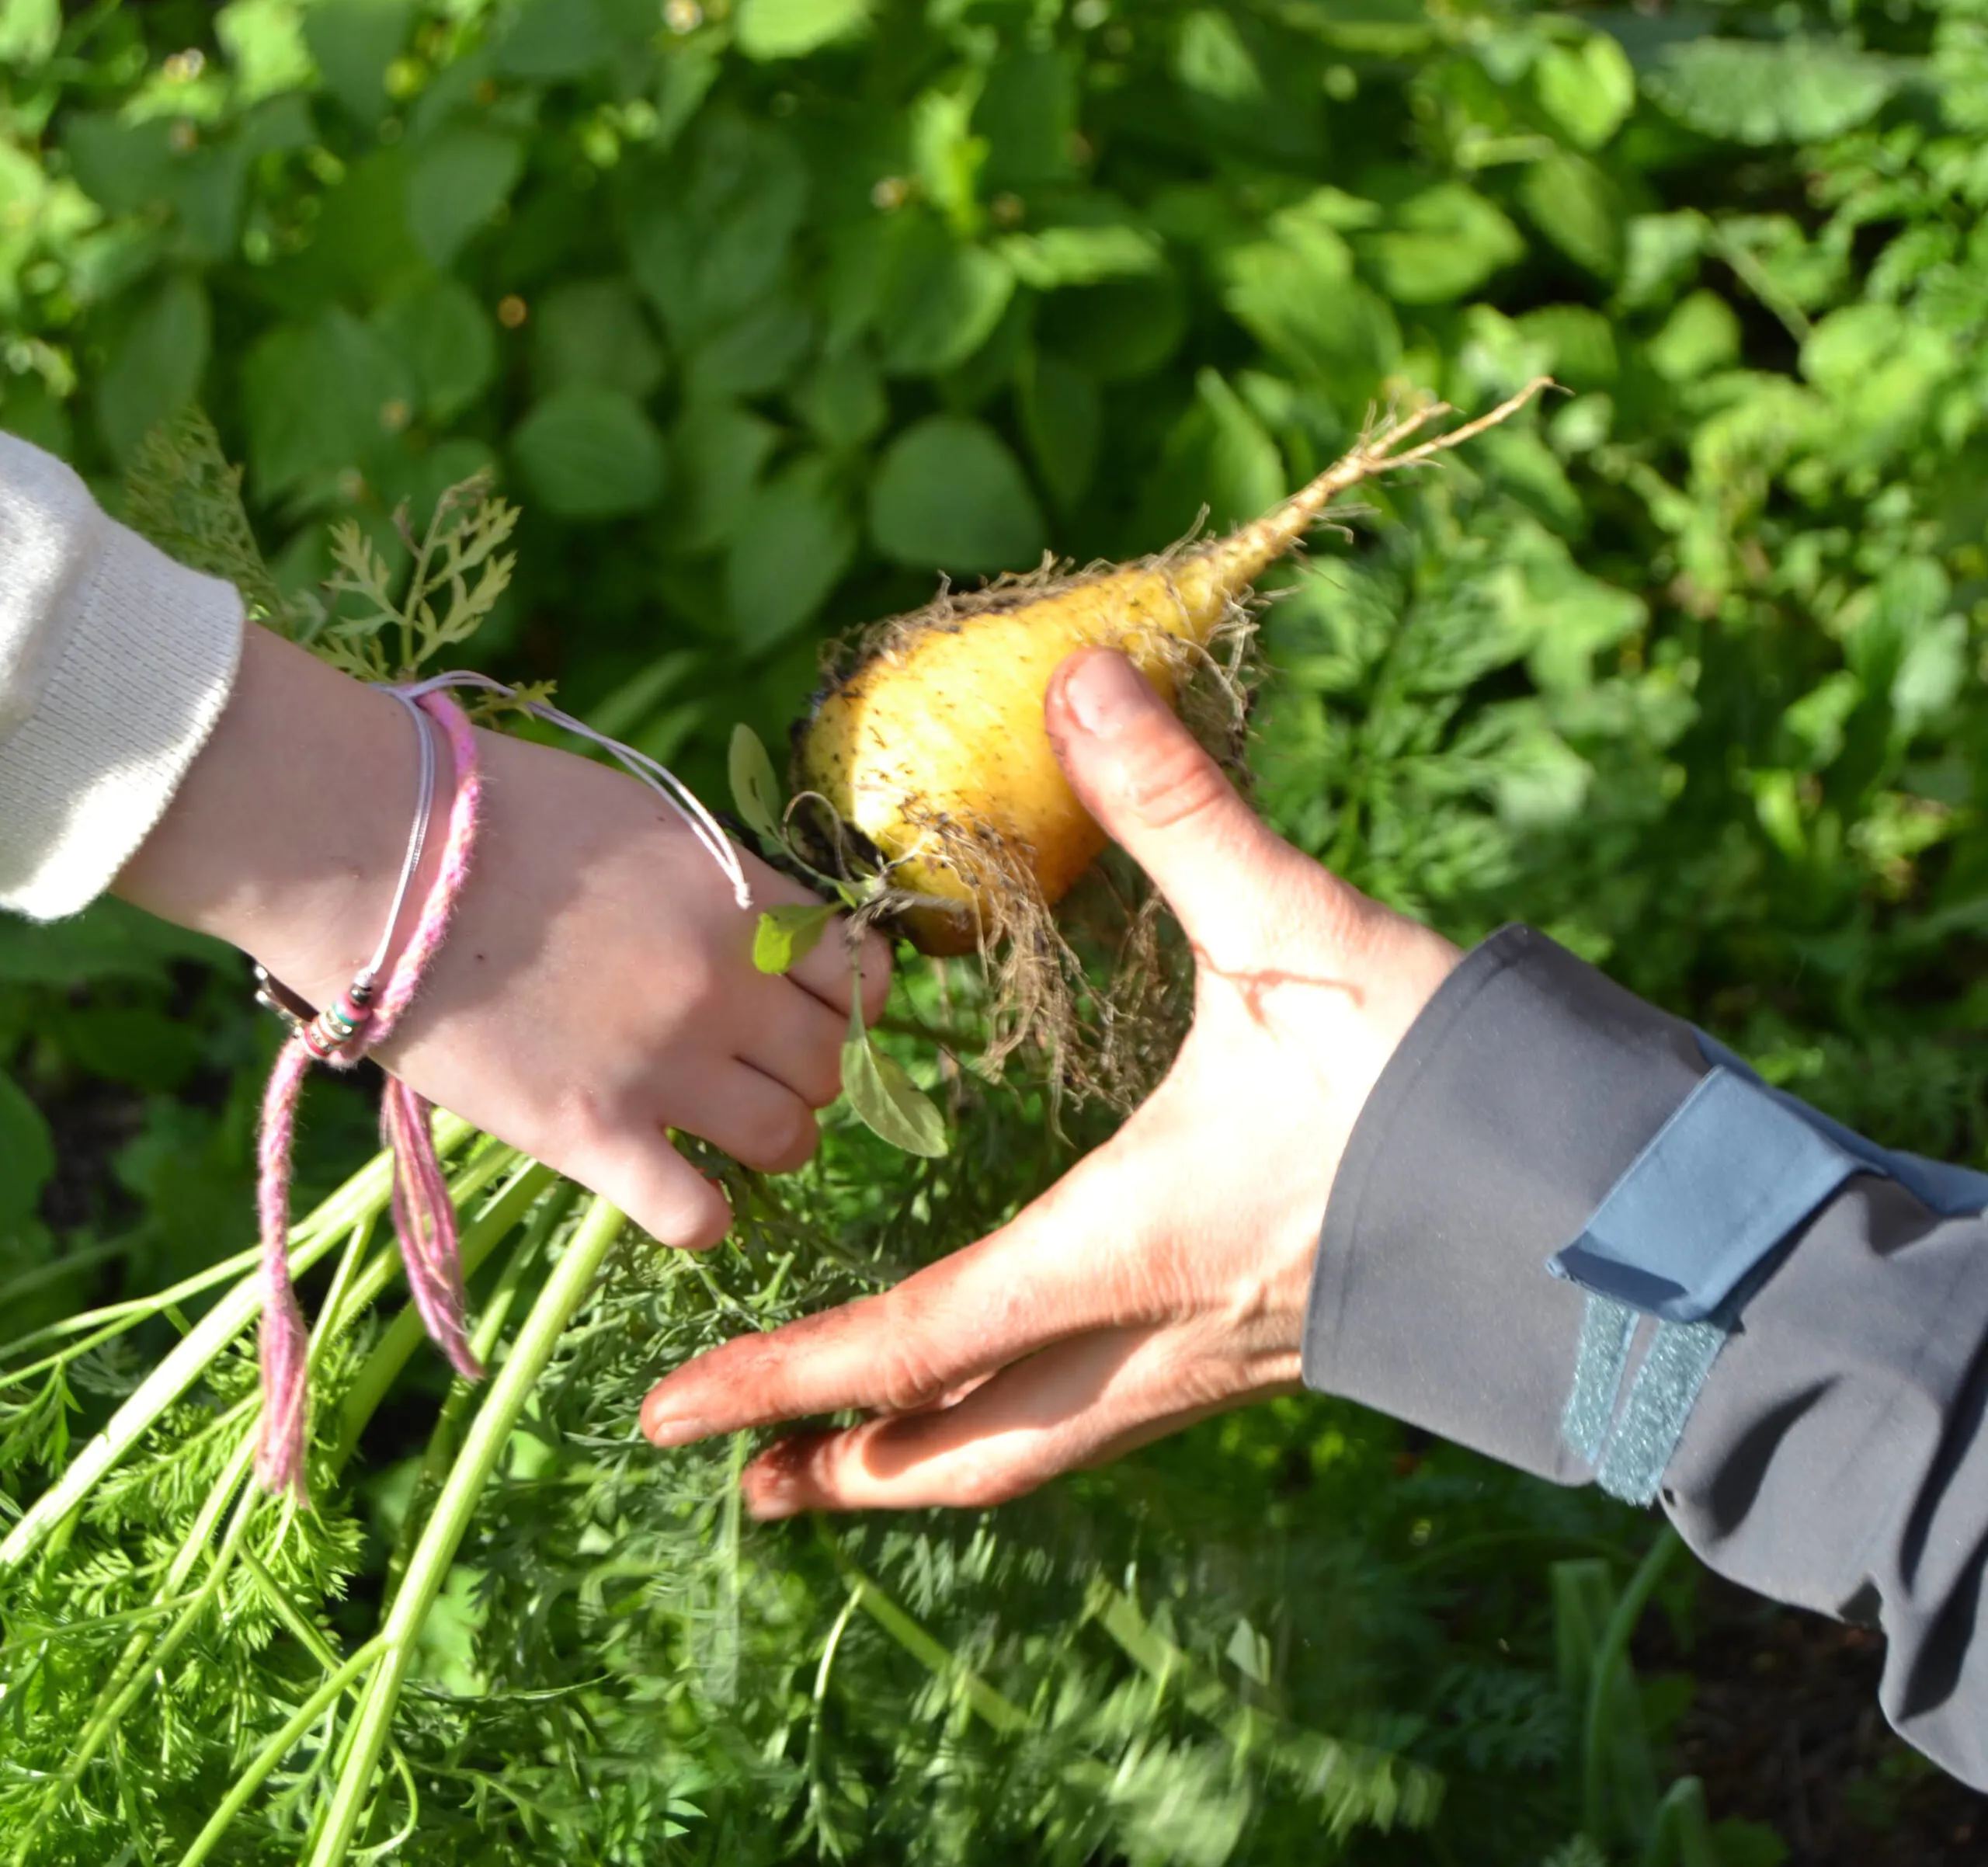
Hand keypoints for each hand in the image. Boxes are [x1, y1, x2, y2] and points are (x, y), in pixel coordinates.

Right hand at [115, 626, 889, 1247]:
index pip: (859, 976)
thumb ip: (718, 886)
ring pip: (788, 1140)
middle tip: (749, 1069)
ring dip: (769, 1140)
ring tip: (719, 1128)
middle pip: (828, 1065)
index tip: (813, 1011)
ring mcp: (664, 1065)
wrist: (373, 851)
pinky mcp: (590, 1134)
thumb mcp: (642, 823)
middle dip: (802, 1073)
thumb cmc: (497, 813)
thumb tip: (764, 932)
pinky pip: (698, 1215)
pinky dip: (706, 1216)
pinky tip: (678, 1192)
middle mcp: (724, 984)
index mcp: (743, 900)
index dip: (848, 1004)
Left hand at [639, 646, 1458, 1509]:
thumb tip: (1083, 680)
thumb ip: (1178, 812)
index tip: (670, 1414)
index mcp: (1127, 1244)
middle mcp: (1150, 1333)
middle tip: (735, 1475)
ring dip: (924, 1460)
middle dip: (839, 1466)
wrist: (1600, 1196)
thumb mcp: (1298, 934)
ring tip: (834, 1466)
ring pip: (1036, 1449)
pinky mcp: (1253, 1354)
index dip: (784, 1378)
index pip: (915, 1339)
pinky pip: (1101, 1416)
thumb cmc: (1439, 1075)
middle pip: (964, 1445)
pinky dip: (1014, 1420)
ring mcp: (1206, 1363)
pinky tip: (1002, 1381)